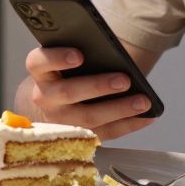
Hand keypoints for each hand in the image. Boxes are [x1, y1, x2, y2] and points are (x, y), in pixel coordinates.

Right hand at [23, 46, 153, 140]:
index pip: (38, 62)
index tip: (78, 55)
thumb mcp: (66, 59)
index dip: (56, 58)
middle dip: (98, 86)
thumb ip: (81, 50)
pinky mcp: (78, 135)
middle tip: (124, 80)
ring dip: (119, 109)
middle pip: (68, 92)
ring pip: (88, 117)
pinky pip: (104, 133)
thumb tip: (110, 49)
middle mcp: (45, 97)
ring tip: (143, 101)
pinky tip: (146, 117)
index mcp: (41, 72)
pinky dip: (127, 125)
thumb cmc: (66, 72)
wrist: (53, 101)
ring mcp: (60, 120)